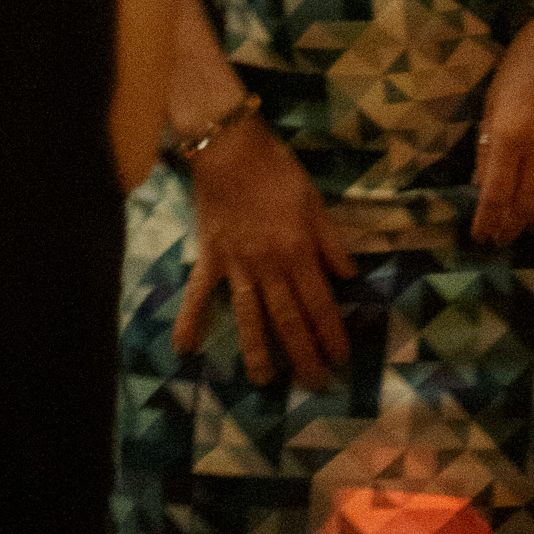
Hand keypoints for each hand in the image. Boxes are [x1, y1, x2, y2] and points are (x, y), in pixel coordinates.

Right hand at [174, 117, 355, 386]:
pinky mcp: (210, 259)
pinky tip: (183, 349)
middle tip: (313, 384)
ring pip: (248, 316)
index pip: (320, 303)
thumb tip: (349, 277)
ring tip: (263, 381)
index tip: (340, 359)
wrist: (230, 149)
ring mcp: (236, 266)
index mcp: (299, 251)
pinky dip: (189, 320)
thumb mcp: (315, 201)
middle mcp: (269, 266)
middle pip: (288, 319)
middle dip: (303, 354)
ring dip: (256, 350)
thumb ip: (331, 241)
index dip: (331, 334)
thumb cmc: (278, 170)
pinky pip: (198, 294)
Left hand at [471, 20, 533, 246]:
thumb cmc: (523, 61)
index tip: (481, 236)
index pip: (497, 195)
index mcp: (511, 134)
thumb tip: (481, 185)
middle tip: (501, 237)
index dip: (488, 221)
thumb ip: (488, 145)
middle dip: (510, 227)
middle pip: (526, 205)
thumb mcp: (493, 99)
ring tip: (526, 224)